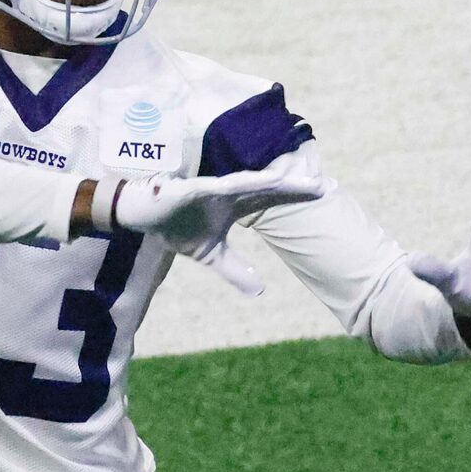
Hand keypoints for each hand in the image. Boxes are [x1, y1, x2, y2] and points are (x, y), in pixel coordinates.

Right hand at [112, 150, 327, 295]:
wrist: (140, 213)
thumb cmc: (176, 225)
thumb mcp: (210, 255)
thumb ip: (235, 270)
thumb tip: (261, 290)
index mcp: (237, 202)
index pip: (275, 197)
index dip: (300, 194)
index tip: (329, 192)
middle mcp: (229, 190)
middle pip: (269, 187)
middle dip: (298, 185)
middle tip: (328, 185)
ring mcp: (212, 188)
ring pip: (249, 183)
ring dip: (274, 181)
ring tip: (300, 180)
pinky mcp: (191, 188)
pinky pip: (216, 186)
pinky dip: (234, 185)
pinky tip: (253, 182)